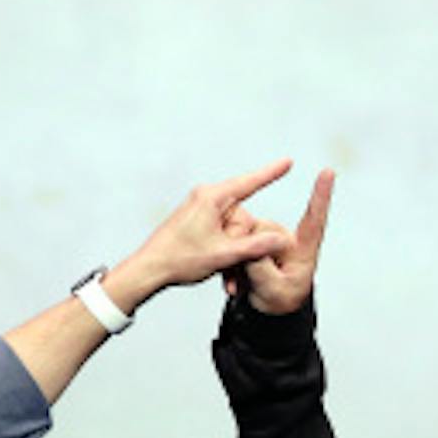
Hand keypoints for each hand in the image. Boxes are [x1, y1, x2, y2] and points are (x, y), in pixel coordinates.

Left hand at [109, 161, 297, 306]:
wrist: (149, 269)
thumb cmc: (178, 259)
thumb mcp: (223, 255)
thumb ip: (255, 247)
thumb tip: (279, 239)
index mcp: (211, 198)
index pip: (249, 183)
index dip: (271, 174)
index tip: (287, 162)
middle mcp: (206, 199)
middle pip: (243, 218)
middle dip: (243, 244)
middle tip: (230, 263)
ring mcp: (201, 210)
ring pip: (233, 231)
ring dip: (234, 255)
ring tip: (225, 274)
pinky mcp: (197, 222)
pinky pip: (221, 235)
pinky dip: (224, 254)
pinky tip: (221, 271)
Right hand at [227, 168, 333, 315]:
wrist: (267, 306)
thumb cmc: (280, 300)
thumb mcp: (273, 292)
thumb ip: (262, 269)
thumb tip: (251, 245)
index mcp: (303, 250)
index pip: (314, 221)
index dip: (321, 196)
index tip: (328, 172)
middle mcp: (285, 238)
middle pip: (262, 231)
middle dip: (249, 256)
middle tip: (248, 284)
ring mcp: (267, 236)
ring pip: (244, 236)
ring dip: (237, 264)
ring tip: (241, 286)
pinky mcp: (252, 237)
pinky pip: (234, 241)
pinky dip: (230, 264)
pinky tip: (235, 283)